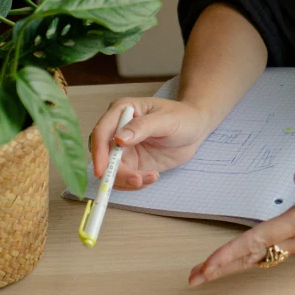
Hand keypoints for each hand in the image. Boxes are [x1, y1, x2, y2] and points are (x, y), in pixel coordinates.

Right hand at [89, 97, 213, 188]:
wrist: (195, 129)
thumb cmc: (182, 117)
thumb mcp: (166, 120)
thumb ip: (143, 127)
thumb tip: (119, 138)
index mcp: (122, 111)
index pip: (102, 132)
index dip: (99, 152)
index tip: (102, 170)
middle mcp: (118, 130)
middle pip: (104, 156)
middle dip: (116, 172)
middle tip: (137, 180)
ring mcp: (123, 148)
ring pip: (112, 171)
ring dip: (127, 180)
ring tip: (152, 177)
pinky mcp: (132, 163)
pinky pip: (125, 178)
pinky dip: (135, 183)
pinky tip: (152, 176)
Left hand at [189, 159, 294, 285]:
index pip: (259, 240)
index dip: (231, 252)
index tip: (208, 265)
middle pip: (255, 255)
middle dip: (223, 267)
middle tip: (194, 279)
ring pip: (262, 257)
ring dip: (234, 264)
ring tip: (208, 272)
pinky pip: (273, 253)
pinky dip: (251, 258)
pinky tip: (240, 260)